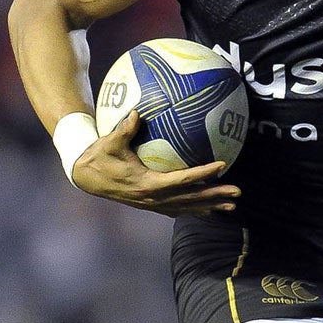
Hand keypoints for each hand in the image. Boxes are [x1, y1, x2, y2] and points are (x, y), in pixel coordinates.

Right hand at [70, 111, 240, 217]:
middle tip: (237, 194)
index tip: (222, 165)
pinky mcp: (150, 205)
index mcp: (147, 184)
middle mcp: (153, 199)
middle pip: (191, 199)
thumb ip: (124, 129)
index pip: (182, 180)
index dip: (203, 173)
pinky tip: (208, 208)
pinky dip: (194, 208)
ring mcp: (152, 205)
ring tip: (231, 206)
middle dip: (215, 196)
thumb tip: (136, 112)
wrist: (85, 177)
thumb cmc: (98, 157)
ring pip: (187, 208)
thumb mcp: (109, 143)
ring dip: (209, 206)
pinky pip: (177, 209)